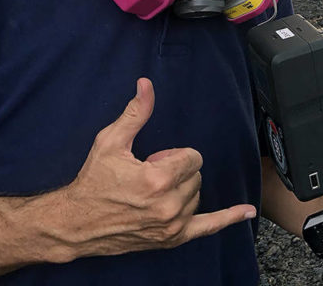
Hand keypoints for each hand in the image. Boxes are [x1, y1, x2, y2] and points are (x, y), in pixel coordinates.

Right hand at [52, 78, 255, 259]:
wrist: (75, 224)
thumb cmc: (92, 182)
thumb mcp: (110, 142)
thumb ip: (136, 113)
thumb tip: (146, 84)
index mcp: (158, 179)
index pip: (193, 157)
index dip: (173, 155)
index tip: (152, 161)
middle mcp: (169, 205)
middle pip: (196, 175)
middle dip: (176, 171)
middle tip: (147, 177)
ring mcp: (172, 225)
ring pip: (197, 195)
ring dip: (181, 190)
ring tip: (151, 194)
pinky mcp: (172, 239)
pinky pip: (209, 227)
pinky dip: (229, 218)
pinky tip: (247, 211)